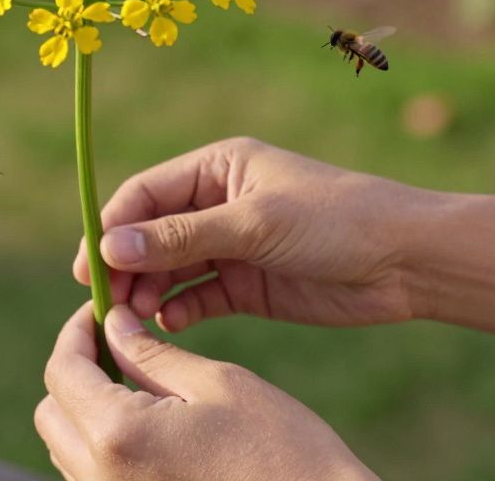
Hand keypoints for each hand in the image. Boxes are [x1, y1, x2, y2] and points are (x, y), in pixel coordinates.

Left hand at [36, 302, 375, 480]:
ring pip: (67, 446)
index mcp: (118, 435)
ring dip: (87, 408)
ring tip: (138, 380)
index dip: (77, 331)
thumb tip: (111, 324)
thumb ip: (150, 352)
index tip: (102, 310)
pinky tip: (150, 422)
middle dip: (76, 370)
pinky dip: (105, 442)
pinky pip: (92, 474)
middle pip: (53, 412)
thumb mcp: (216, 383)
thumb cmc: (281, 449)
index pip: (63, 370)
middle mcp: (101, 478)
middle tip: (118, 342)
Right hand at [74, 137, 436, 330]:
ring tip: (133, 318)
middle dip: (126, 266)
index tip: (89, 266)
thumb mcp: (254, 224)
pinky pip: (197, 298)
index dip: (112, 227)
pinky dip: (179, 311)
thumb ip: (182, 237)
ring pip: (170, 269)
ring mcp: (231, 246)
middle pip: (151, 234)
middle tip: (105, 302)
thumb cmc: (334, 221)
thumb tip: (112, 247)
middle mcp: (217, 203)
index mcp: (217, 168)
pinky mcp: (247, 286)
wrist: (405, 262)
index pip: (145, 194)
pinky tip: (170, 325)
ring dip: (148, 292)